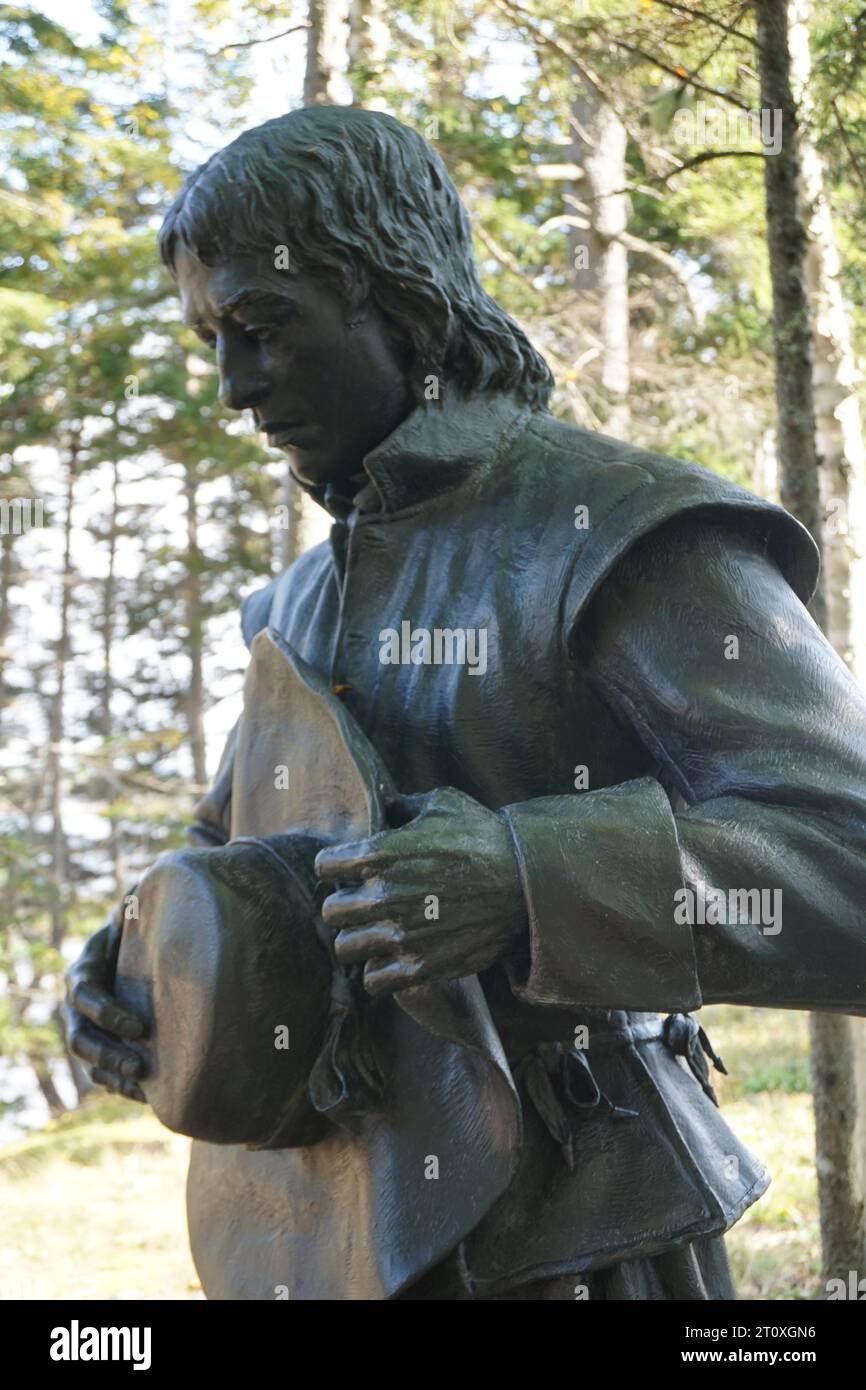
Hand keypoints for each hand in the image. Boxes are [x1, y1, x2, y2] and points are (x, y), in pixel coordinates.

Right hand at [62, 919, 147, 1101]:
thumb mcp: (137, 911)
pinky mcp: (101, 1044)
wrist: (140, 948)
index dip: (107, 1012)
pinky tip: (148, 1093)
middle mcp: (76, 1003)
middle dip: (106, 1053)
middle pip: (79, 1035)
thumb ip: (136, 903)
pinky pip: (101, 1073)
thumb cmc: (141, 926)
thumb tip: (142, 888)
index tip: (140, 1025)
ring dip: (112, 1075)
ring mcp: (85, 1027)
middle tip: (139, 1064)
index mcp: (84, 968)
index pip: (84, 994)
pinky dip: (120, 1084)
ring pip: (87, 1060)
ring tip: (142, 1084)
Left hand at [315, 787, 527, 997]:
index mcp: (379, 854)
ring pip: (345, 949)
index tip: (349, 870)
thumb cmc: (484, 838)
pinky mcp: (420, 966)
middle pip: (330, 912)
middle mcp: (382, 897)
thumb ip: (403, 807)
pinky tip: (393, 958)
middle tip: (363, 904)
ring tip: (376, 933)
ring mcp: (400, 935)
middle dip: (344, 905)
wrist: (526, 883)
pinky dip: (379, 972)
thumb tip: (384, 808)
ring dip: (358, 940)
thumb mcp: (443, 804)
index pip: (324, 867)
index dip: (336, 866)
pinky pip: (374, 982)